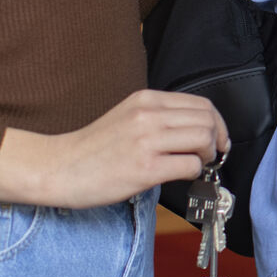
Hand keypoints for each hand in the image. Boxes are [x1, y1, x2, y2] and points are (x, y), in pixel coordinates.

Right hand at [0, 90, 228, 207]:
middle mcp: (149, 115)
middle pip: (207, 120)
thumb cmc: (93, 148)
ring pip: (203, 139)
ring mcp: (147, 141)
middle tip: (210, 155)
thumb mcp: (128, 117)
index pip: (201, 104)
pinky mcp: (145, 168)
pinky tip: (182, 176)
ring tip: (195, 165)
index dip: (217, 123)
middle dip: (217, 140)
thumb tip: (195, 130)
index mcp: (146, 100)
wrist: (59, 167)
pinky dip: (194, 172)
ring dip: (207, 155)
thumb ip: (158, 117)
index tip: (217, 138)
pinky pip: (190, 165)